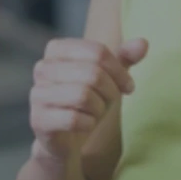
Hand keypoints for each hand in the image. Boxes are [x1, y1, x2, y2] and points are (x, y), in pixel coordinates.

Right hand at [29, 38, 148, 160]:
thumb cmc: (88, 100)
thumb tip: (143, 43)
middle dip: (110, 91)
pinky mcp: (38, 119)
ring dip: (99, 108)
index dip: (119, 71)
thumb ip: (125, 57)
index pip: (97, 51)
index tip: (128, 86)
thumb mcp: (108, 76)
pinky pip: (74, 119)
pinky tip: (85, 125)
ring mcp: (37, 94)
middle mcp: (42, 68)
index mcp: (56, 49)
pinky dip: (88, 124)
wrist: (65, 136)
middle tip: (111, 102)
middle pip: (92, 73)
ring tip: (95, 112)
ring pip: (83, 95)